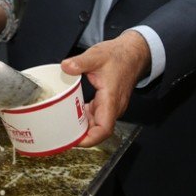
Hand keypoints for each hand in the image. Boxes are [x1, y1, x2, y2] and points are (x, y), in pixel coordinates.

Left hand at [60, 31, 150, 146]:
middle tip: (62, 135)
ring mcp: (112, 105)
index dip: (91, 139)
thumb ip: (80, 62)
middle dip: (82, 135)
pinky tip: (73, 112)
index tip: (76, 142)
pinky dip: (85, 117)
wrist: (133, 53)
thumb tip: (66, 67)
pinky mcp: (108, 102)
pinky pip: (97, 115)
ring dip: (83, 126)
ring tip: (64, 126)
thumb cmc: (119, 55)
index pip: (104, 129)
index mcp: (111, 99)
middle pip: (99, 130)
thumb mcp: (97, 55)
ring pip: (97, 123)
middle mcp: (113, 106)